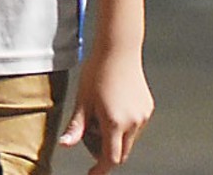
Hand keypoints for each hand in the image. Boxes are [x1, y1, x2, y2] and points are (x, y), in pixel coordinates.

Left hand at [58, 49, 152, 172]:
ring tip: (100, 114)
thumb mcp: (82, 100)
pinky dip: (124, 126)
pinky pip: (136, 127)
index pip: (111, 158)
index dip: (100, 168)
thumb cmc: (97, 70)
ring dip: (115, 138)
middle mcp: (133, 122)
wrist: (118, 49)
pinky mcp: (148, 108)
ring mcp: (143, 116)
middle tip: (91, 135)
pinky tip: (112, 106)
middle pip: (121, 153)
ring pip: (129, 140)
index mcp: (115, 122)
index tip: (92, 173)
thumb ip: (76, 126)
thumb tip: (65, 145)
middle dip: (106, 152)